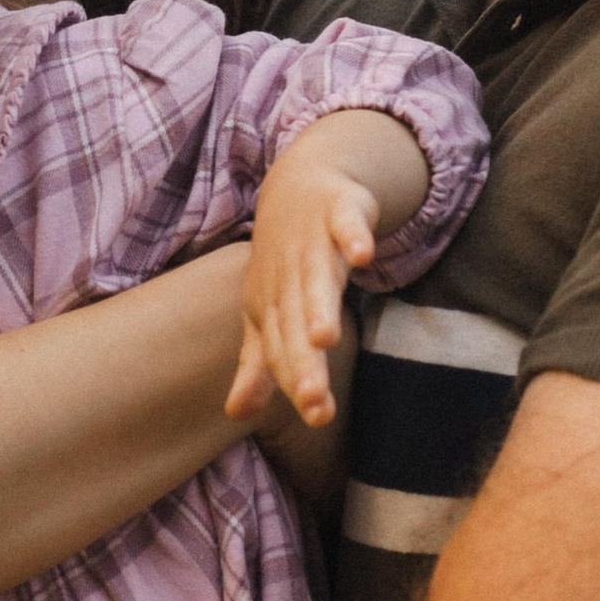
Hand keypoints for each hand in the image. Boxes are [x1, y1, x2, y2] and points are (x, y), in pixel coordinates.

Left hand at [226, 146, 382, 432]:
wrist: (297, 184)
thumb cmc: (285, 262)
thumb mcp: (270, 312)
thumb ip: (260, 363)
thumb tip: (236, 414)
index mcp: (270, 306)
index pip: (280, 349)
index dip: (296, 381)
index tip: (316, 416)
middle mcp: (287, 277)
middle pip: (294, 324)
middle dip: (304, 362)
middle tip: (315, 401)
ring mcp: (311, 242)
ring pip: (316, 279)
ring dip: (319, 306)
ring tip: (325, 339)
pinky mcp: (338, 211)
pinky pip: (346, 225)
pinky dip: (353, 237)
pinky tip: (363, 256)